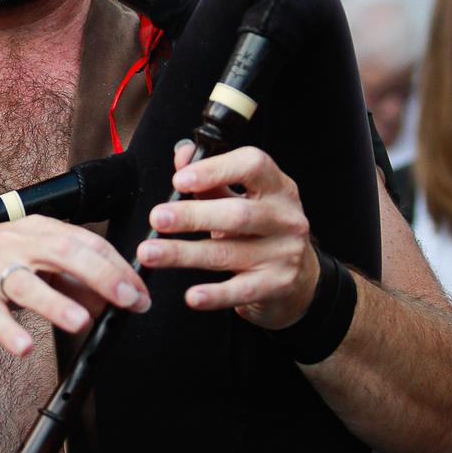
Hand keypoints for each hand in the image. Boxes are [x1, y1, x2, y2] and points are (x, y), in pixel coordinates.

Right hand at [0, 214, 149, 358]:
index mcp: (38, 230)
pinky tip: (24, 347)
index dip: (117, 266)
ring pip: (27, 282)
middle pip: (63, 252)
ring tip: (80, 322)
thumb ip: (73, 282)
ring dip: (56, 303)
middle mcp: (15, 241)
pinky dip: (8, 330)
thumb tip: (115, 300)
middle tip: (127, 300)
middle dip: (101, 276)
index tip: (140, 293)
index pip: (86, 242)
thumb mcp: (34, 267)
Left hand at [135, 142, 319, 329]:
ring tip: (150, 252)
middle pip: (237, 214)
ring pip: (228, 253)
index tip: (180, 180)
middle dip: (192, 216)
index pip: (252, 166)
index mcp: (277, 187)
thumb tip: (182, 155)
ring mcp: (284, 253)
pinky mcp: (276, 285)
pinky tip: (191, 296)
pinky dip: (214, 294)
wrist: (301, 278)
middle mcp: (285, 218)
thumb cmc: (262, 231)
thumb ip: (211, 180)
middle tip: (157, 217)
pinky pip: (240, 291)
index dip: (215, 170)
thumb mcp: (243, 199)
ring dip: (184, 253)